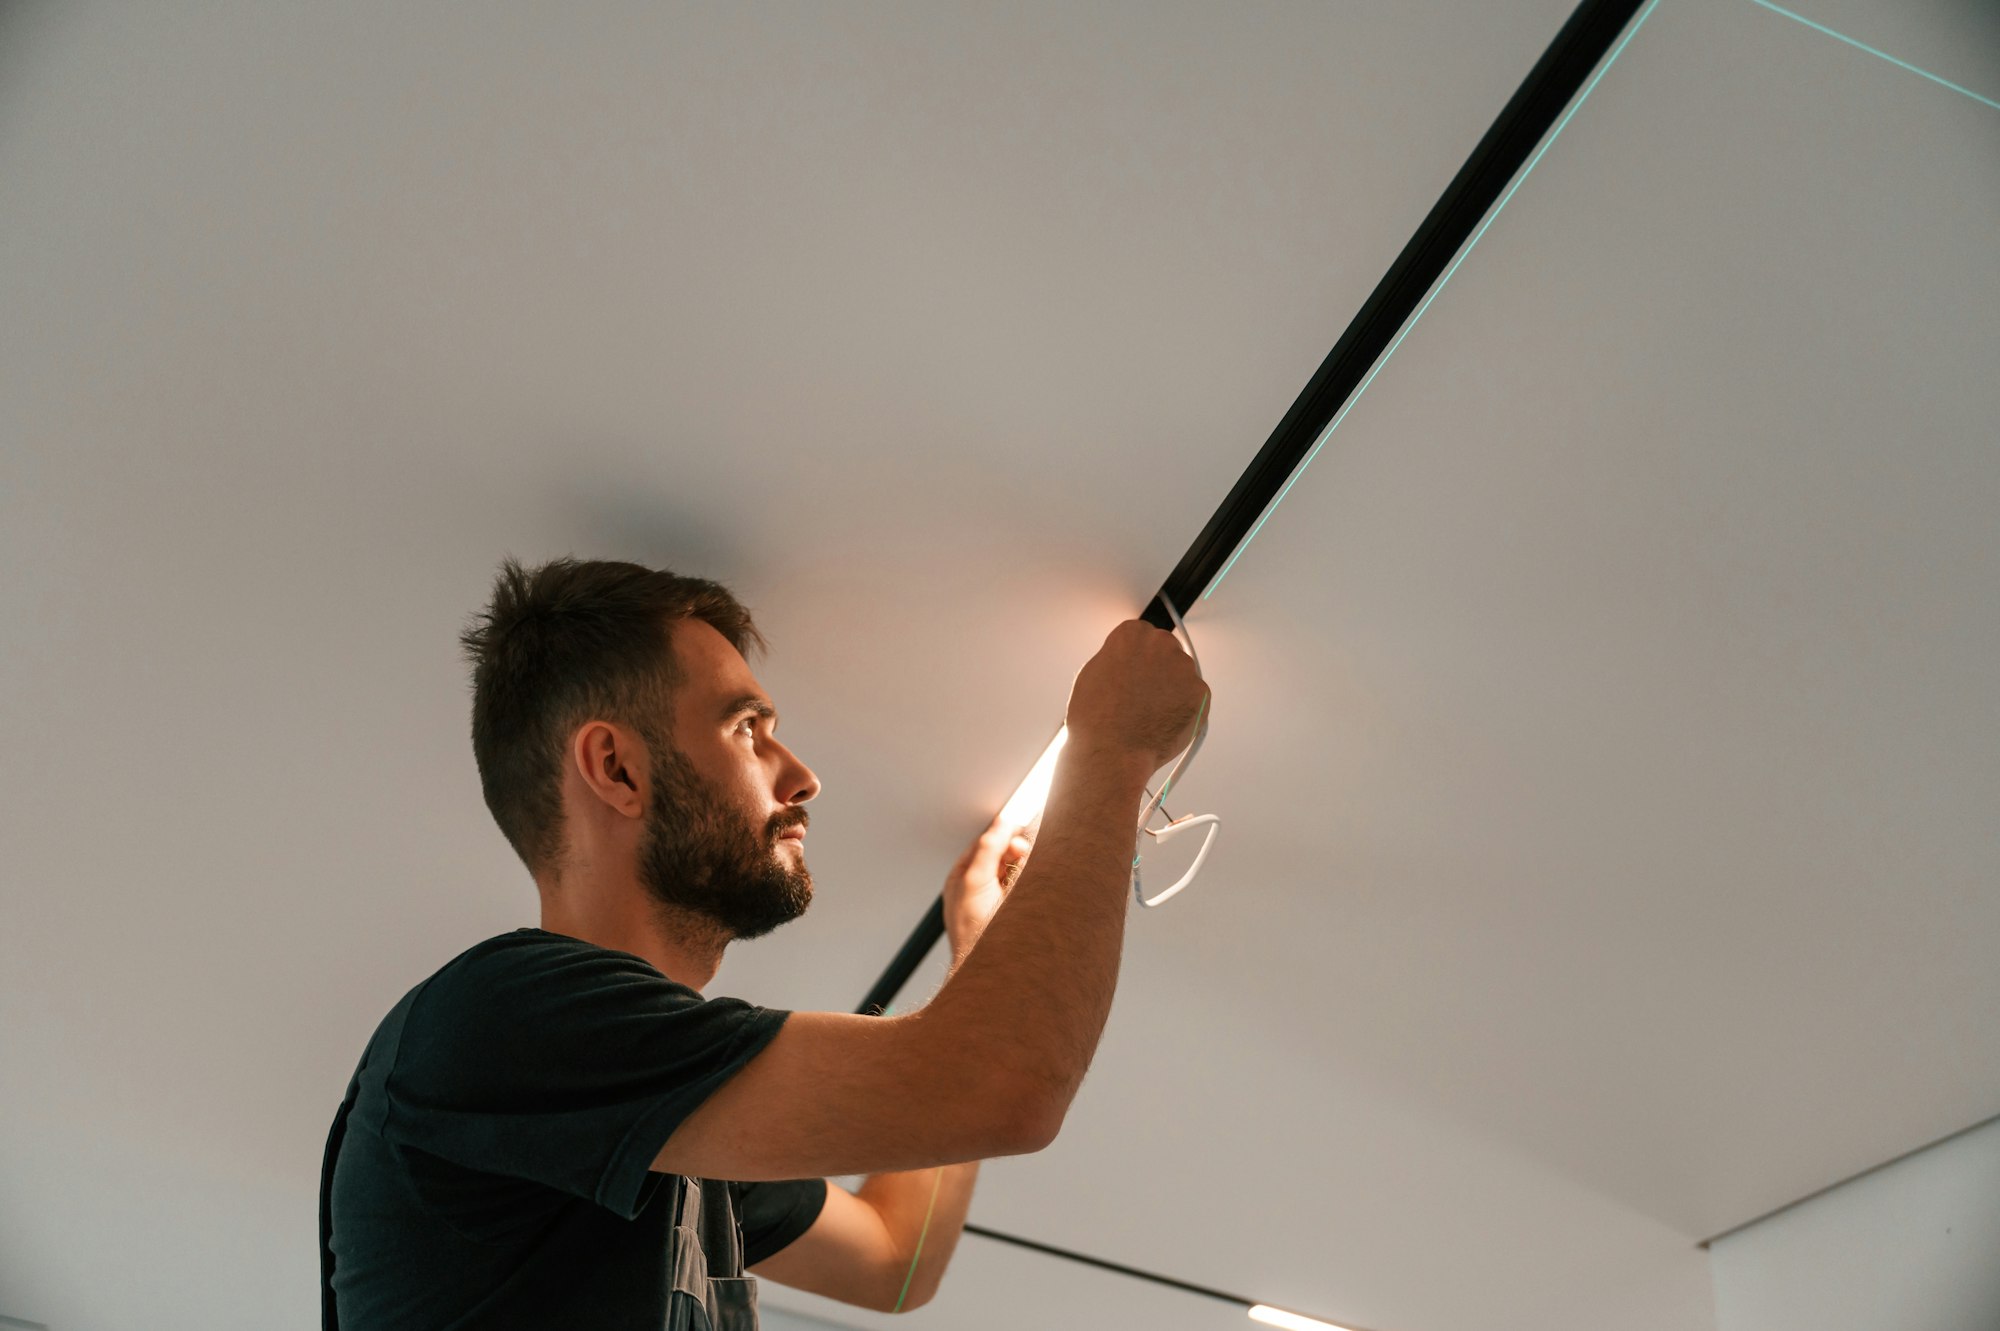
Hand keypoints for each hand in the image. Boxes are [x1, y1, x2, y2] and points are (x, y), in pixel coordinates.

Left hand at [943, 811, 1033, 959]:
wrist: (990, 969)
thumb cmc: (972, 932)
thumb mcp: (975, 881)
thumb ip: (988, 848)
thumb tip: (1001, 824)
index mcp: (962, 877)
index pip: (984, 844)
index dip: (1000, 834)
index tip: (1017, 824)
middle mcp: (979, 887)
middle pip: (1003, 856)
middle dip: (1015, 851)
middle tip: (1022, 852)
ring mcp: (999, 900)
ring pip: (1018, 870)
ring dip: (1026, 866)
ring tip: (1028, 870)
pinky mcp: (1017, 911)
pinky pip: (1028, 886)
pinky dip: (1033, 881)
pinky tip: (1034, 885)